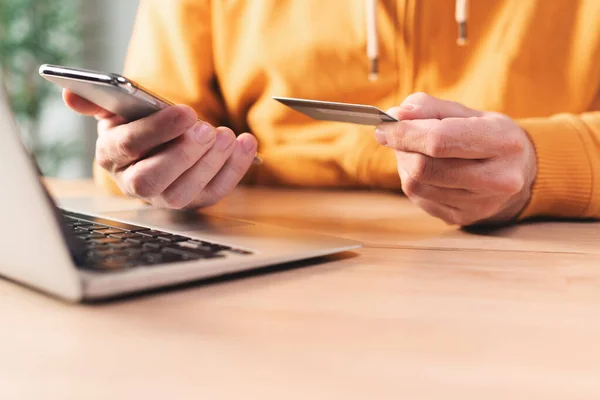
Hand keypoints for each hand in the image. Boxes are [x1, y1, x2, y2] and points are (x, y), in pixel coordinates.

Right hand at [63, 90, 256, 208]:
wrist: (159, 142)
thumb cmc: (138, 122)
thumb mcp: (116, 108)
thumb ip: (97, 101)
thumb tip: (72, 95)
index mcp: (112, 155)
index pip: (129, 147)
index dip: (158, 130)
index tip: (186, 112)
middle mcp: (135, 182)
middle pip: (153, 180)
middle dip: (183, 155)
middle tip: (207, 130)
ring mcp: (166, 196)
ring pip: (186, 191)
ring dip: (211, 163)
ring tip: (227, 135)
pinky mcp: (195, 200)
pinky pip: (215, 192)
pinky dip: (235, 170)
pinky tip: (246, 144)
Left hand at [375, 93, 536, 225]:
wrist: (518, 172)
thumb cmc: (487, 136)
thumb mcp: (466, 112)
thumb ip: (429, 108)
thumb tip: (395, 116)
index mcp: (503, 142)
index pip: (439, 140)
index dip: (405, 133)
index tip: (385, 126)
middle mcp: (498, 179)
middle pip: (424, 167)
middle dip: (402, 148)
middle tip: (395, 136)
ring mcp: (480, 204)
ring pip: (417, 185)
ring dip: (405, 164)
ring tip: (414, 151)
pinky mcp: (463, 218)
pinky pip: (420, 198)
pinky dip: (413, 180)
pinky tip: (425, 170)